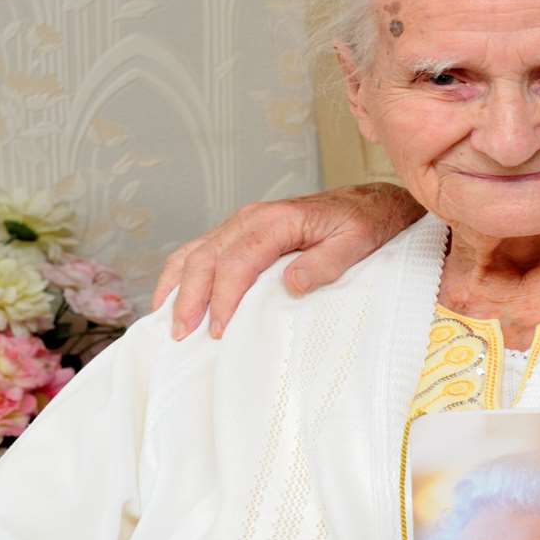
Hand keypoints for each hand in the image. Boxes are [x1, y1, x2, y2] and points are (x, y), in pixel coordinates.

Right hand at [151, 183, 422, 339]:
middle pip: (206, 258)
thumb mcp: (355, 244)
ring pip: (195, 252)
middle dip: (189, 299)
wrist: (370, 203)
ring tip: (170, 324)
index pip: (237, 262)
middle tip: (182, 336)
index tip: (218, 331)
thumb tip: (290, 285)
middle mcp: (252, 217)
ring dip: (178, 288)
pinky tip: (173, 298)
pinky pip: (200, 250)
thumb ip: (324, 264)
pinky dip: (181, 274)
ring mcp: (242, 222)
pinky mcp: (240, 231)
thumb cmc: (364, 225)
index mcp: (277, 220)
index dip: (223, 298)